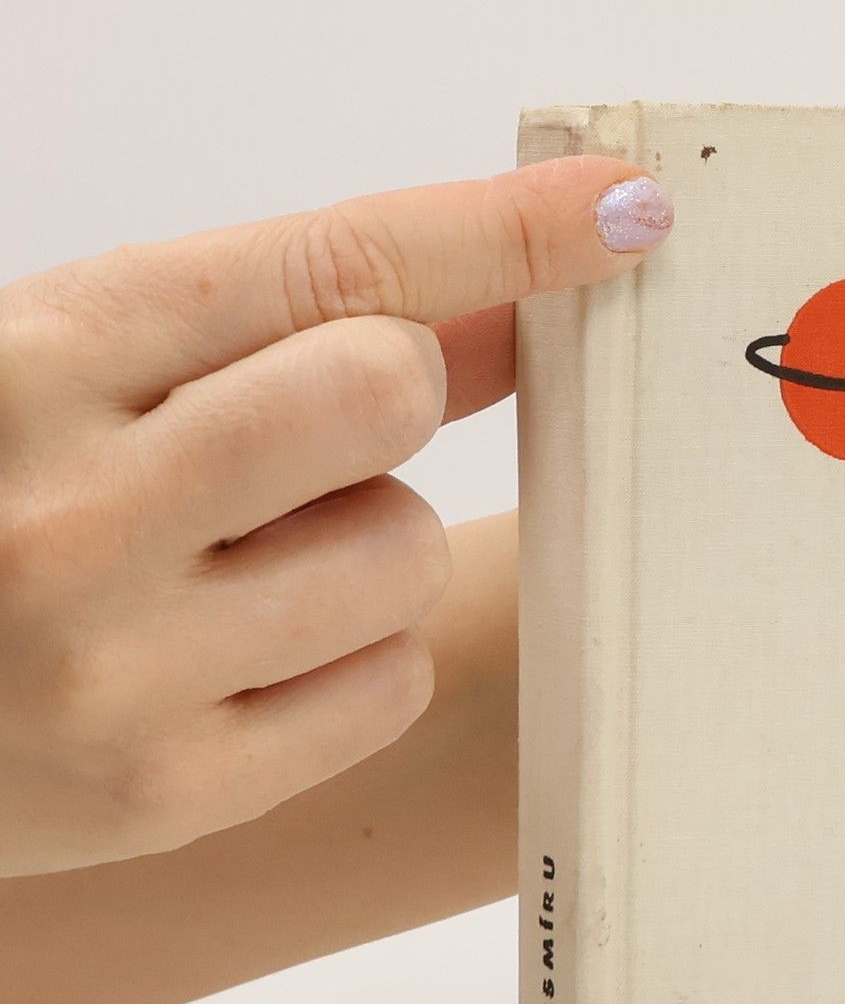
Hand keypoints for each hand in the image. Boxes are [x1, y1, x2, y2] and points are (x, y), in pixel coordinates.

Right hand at [0, 159, 672, 876]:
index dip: (503, 228)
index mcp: (38, 357)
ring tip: (243, 567)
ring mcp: (117, 666)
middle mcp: (72, 508)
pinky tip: (250, 657)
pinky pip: (385, 689)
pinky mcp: (164, 793)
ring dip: (367, 547)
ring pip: (401, 553)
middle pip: (388, 392)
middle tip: (306, 439)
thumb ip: (284, 328)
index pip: (331, 264)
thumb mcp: (82, 368)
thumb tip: (504, 300)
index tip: (626, 210)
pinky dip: (354, 662)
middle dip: (386, 400)